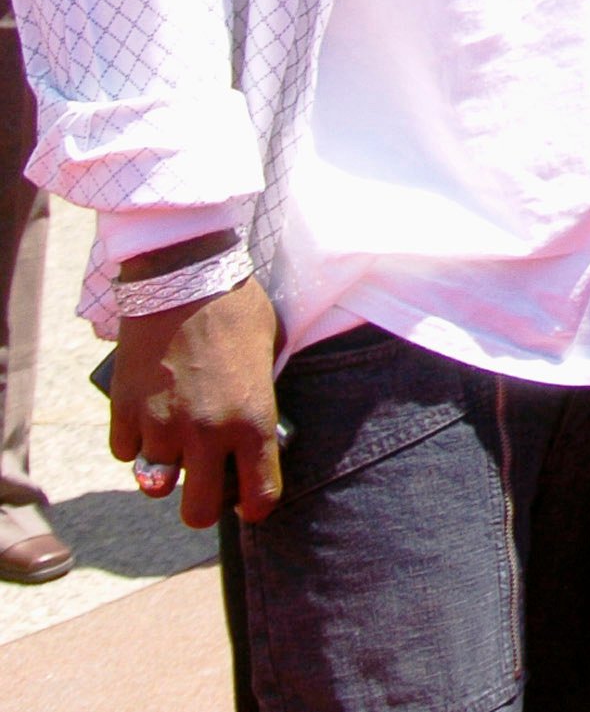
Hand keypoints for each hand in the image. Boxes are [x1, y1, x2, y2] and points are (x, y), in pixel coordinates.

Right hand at [111, 272, 283, 528]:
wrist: (184, 275)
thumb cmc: (236, 309)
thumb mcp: (267, 356)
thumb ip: (257, 404)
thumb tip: (250, 437)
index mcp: (253, 421)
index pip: (259, 495)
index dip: (255, 504)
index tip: (250, 499)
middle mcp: (207, 434)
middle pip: (197, 512)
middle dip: (203, 504)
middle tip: (207, 482)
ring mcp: (161, 425)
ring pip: (156, 482)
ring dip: (167, 464)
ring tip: (177, 433)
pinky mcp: (124, 411)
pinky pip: (125, 452)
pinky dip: (135, 441)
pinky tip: (149, 416)